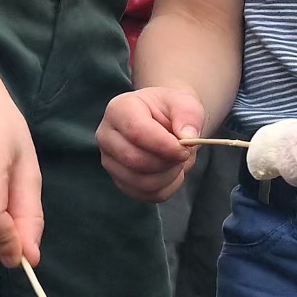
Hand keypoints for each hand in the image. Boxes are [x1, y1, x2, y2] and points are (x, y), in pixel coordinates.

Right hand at [97, 85, 210, 201]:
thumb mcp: (185, 102)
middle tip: (184, 153)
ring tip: (178, 161)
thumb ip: (188, 115)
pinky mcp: (120, 181)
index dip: (163, 145)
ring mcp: (110, 161)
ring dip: (169, 175)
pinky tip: (172, 171)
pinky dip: (167, 187)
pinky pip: (146, 195)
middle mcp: (107, 136)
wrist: (166, 120)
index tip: (184, 148)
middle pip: (135, 160)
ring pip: (141, 182)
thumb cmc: (171, 109)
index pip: (136, 131)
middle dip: (167, 162)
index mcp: (119, 110)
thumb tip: (188, 137)